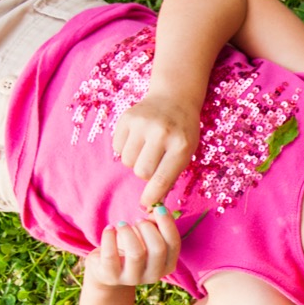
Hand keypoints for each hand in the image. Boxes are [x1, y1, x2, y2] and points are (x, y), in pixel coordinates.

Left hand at [85, 211, 182, 289]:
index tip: (158, 208)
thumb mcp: (147, 237)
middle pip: (158, 249)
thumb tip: (157, 210)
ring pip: (136, 254)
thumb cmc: (132, 247)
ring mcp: (132, 278)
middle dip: (148, 228)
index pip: (173, 244)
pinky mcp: (111, 276)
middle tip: (138, 220)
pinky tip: (110, 229)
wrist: (108, 270)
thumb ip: (156, 224)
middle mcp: (153, 275)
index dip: (167, 223)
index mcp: (167, 265)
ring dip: (129, 232)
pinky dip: (109, 236)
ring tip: (122, 223)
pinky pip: (110, 255)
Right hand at [112, 92, 198, 209]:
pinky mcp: (127, 117)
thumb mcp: (186, 153)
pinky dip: (125, 148)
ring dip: (134, 161)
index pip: (162, 178)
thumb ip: (170, 177)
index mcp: (181, 145)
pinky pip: (117, 147)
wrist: (174, 99)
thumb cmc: (182, 132)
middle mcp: (162, 133)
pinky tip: (138, 138)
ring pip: (127, 161)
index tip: (146, 205)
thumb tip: (152, 205)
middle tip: (153, 162)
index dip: (152, 195)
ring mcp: (143, 123)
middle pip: (141, 172)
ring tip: (146, 148)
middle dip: (145, 173)